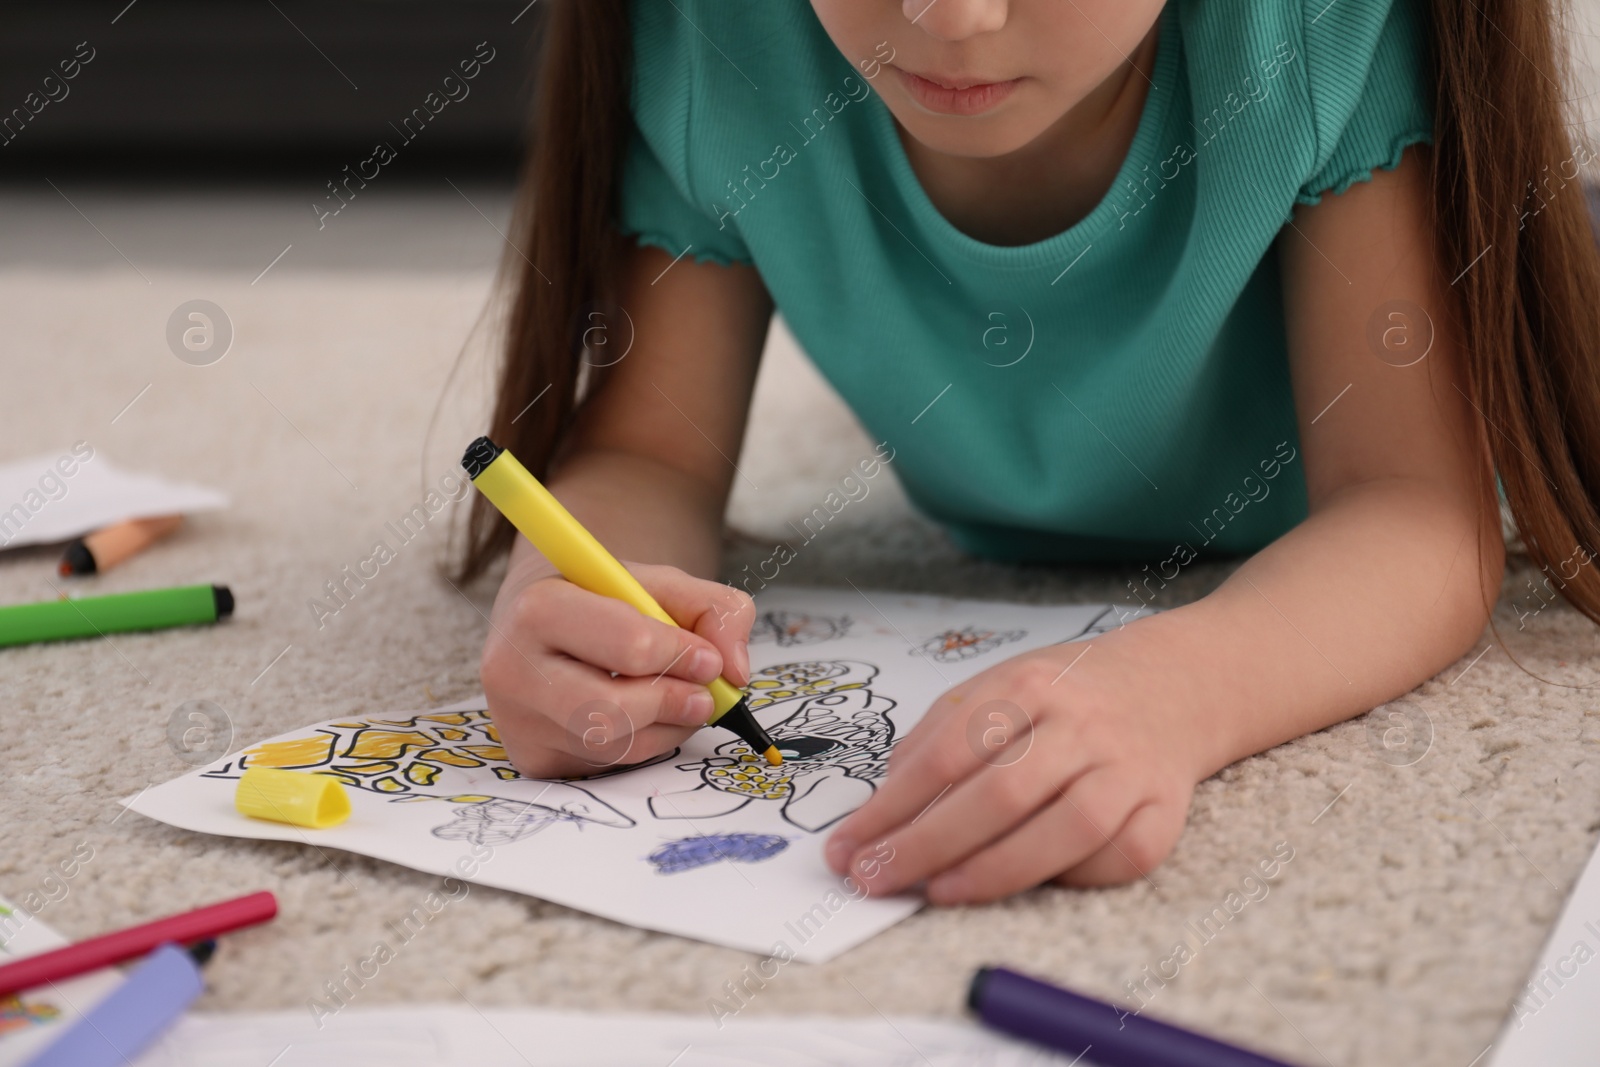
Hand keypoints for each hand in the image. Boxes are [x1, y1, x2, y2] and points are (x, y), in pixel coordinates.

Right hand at [480, 552, 754, 777]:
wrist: (543, 622)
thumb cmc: (604, 599)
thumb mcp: (660, 583)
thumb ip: (714, 610)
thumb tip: (735, 671)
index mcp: (538, 608)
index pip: (628, 646)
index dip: (681, 655)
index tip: (709, 658)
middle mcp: (512, 668)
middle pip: (611, 709)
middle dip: (673, 703)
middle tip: (706, 694)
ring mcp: (517, 721)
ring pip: (613, 745)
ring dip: (667, 728)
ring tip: (686, 702)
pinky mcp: (533, 758)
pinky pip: (606, 766)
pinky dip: (645, 745)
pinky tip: (652, 719)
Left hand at [823, 638, 1198, 901]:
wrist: (1174, 685)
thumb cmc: (1064, 696)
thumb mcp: (995, 687)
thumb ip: (939, 738)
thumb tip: (885, 806)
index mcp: (1028, 686)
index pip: (947, 753)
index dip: (890, 807)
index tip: (846, 847)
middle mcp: (1081, 725)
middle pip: (1001, 794)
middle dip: (927, 845)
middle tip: (873, 879)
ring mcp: (1128, 768)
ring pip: (1067, 829)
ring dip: (996, 870)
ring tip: (938, 892)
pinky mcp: (1164, 811)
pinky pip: (1120, 856)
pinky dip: (1074, 877)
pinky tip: (1028, 883)